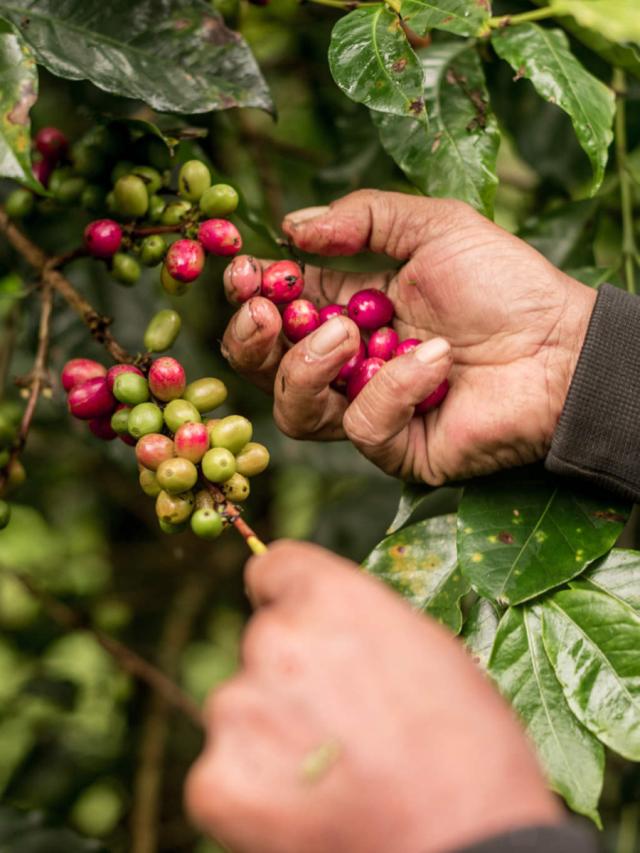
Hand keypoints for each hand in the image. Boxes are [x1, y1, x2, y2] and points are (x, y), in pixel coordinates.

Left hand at [186, 541, 560, 852]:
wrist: (467, 850)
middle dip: (290, 674)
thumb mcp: (429, 652)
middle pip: (261, 644)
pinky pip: (223, 770)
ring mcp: (237, 709)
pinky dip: (254, 789)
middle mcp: (273, 639)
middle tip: (340, 722)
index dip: (285, 596)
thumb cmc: (470, 755)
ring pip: (240, 707)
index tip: (296, 621)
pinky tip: (307, 810)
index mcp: (329, 597)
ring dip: (270, 731)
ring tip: (332, 774)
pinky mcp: (216, 781)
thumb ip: (361, 625)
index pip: (273, 567)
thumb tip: (331, 632)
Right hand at [221, 191, 595, 483]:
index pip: (280, 310)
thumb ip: (362, 219)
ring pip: (296, 411)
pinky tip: (433, 359)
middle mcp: (350, 365)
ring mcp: (370, 409)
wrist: (563, 346)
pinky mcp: (396, 448)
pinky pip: (362, 427)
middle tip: (267, 311)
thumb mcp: (434, 227)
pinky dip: (392, 388)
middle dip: (252, 339)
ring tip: (348, 334)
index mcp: (351, 311)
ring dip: (306, 367)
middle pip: (267, 369)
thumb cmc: (506, 285)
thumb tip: (292, 227)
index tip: (245, 271)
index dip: (253, 294)